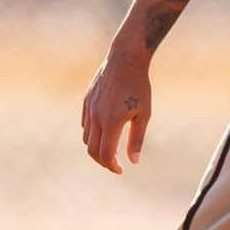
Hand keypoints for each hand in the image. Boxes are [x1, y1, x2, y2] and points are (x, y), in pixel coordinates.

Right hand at [81, 47, 151, 174]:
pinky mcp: (86, 101)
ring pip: (86, 138)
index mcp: (111, 122)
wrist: (125, 59)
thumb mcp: (144, 114)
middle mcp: (96, 117)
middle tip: (115, 164)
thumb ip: (137, 139)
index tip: (121, 170)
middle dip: (103, 161)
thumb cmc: (139, 87)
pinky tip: (104, 133)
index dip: (112, 166)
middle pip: (92, 150)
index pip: (105, 154)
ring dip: (96, 148)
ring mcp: (88, 108)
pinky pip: (84, 124)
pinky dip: (92, 134)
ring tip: (111, 150)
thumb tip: (134, 162)